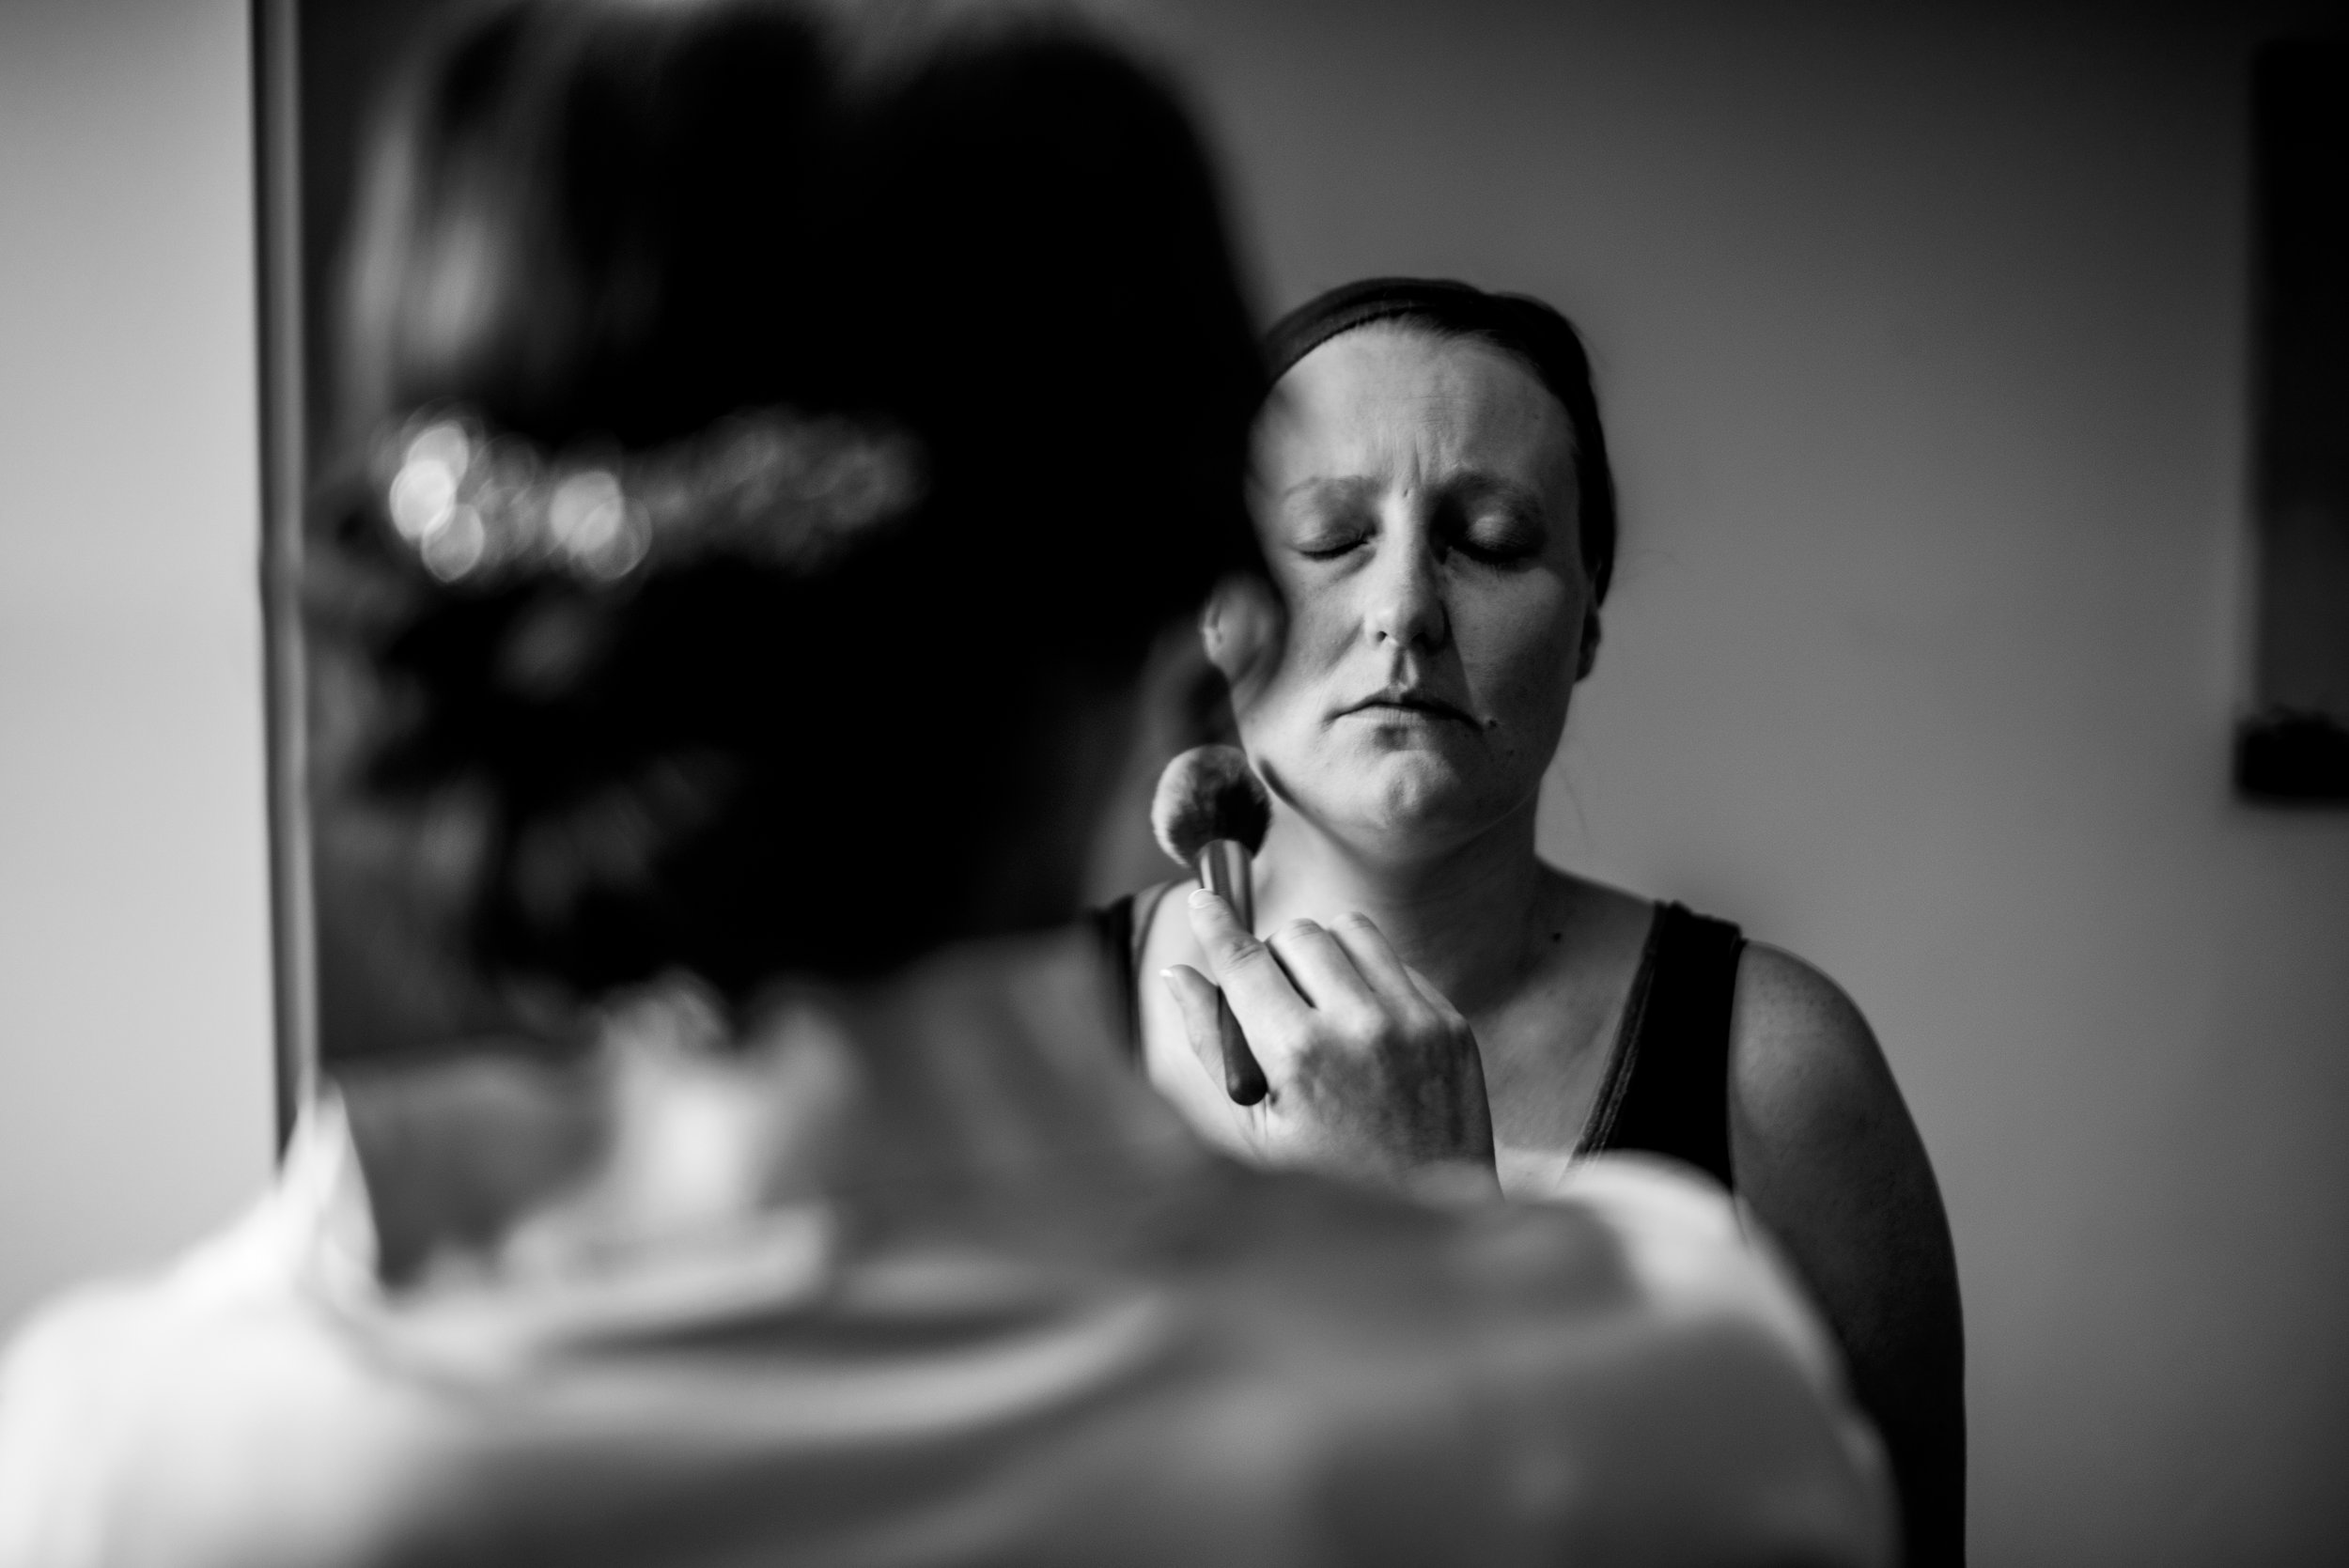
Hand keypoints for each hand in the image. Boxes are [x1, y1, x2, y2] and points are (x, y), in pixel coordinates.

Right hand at [1161, 890, 1497, 1195]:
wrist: (1431, 1220)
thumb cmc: (1325, 1180)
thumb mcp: (1254, 1127)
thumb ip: (1212, 1045)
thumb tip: (1178, 975)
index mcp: (1299, 1056)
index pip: (1244, 961)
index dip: (1216, 923)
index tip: (1204, 896)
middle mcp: (1359, 1027)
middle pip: (1297, 934)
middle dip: (1275, 956)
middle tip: (1275, 998)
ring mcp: (1412, 1020)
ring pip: (1351, 930)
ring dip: (1324, 953)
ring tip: (1321, 1002)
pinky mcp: (1448, 1021)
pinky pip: (1395, 962)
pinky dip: (1371, 980)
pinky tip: (1367, 1031)